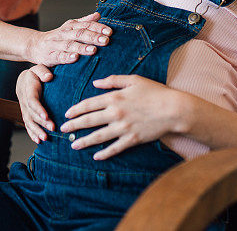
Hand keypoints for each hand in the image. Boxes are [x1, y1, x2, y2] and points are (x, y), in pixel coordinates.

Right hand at [16, 64, 53, 142]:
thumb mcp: (38, 68)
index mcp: (28, 89)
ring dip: (37, 131)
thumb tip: (49, 77)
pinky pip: (27, 125)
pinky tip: (38, 141)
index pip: (32, 100)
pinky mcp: (26, 115)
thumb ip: (43, 71)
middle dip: (41, 122)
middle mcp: (24, 101)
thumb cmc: (35, 74)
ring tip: (45, 138)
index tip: (46, 116)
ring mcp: (24, 109)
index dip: (38, 109)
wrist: (24, 80)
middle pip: (32, 114)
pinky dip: (32, 133)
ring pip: (29, 122)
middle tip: (52, 129)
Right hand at [27, 13, 111, 65]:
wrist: (35, 45)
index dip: (98, 27)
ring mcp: (56, 44)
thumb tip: (98, 14)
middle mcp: (64, 33)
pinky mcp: (50, 56)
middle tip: (106, 40)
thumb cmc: (57, 37)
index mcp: (71, 26)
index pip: (86, 25)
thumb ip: (84, 21)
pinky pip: (59, 56)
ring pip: (70, 44)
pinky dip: (67, 57)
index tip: (110, 32)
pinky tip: (75, 58)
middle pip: (79, 33)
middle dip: (93, 36)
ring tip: (93, 50)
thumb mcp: (70, 27)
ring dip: (82, 47)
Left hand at [60, 75, 185, 159]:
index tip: (67, 113)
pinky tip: (96, 156)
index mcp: (115, 97)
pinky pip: (115, 148)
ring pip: (99, 136)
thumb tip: (96, 83)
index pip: (89, 104)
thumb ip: (113, 80)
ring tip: (73, 145)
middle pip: (89, 121)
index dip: (76, 109)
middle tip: (63, 129)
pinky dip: (105, 153)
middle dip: (74, 126)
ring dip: (84, 141)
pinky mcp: (132, 139)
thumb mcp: (134, 79)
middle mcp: (116, 113)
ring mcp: (123, 128)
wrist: (173, 109)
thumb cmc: (155, 92)